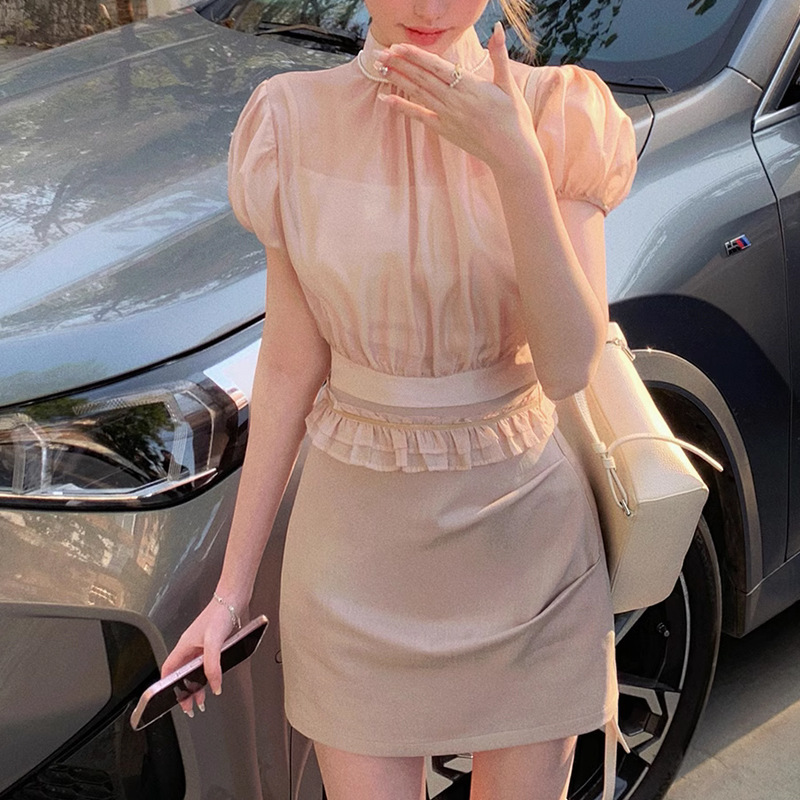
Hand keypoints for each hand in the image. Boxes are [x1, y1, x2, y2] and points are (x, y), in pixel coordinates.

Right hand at [160, 599, 236, 715]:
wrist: (233, 599)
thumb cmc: (219, 613)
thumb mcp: (214, 642)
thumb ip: (212, 665)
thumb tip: (214, 685)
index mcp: (184, 646)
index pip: (168, 670)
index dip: (167, 687)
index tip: (172, 700)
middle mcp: (191, 646)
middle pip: (181, 673)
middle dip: (184, 691)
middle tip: (190, 705)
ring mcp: (201, 644)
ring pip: (193, 670)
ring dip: (196, 685)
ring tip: (201, 698)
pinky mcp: (212, 643)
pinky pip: (204, 663)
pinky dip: (206, 675)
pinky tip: (213, 679)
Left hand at [373, 23, 544, 171]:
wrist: (511, 153)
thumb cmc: (513, 118)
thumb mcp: (508, 83)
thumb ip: (499, 55)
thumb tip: (496, 27)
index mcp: (469, 85)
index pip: (436, 66)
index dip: (415, 55)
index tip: (398, 46)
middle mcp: (454, 100)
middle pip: (421, 78)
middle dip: (400, 64)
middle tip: (380, 53)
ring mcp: (447, 116)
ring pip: (418, 93)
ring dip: (397, 80)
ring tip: (380, 68)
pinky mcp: (445, 130)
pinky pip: (420, 116)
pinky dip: (403, 107)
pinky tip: (386, 100)